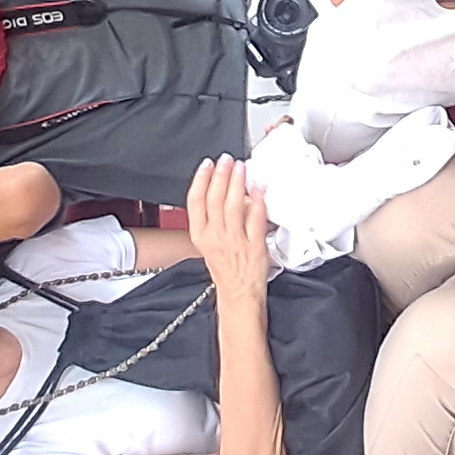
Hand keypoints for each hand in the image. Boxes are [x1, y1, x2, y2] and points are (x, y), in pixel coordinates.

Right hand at [185, 157, 271, 299]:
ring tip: (241, 168)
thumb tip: (226, 192)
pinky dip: (257, 201)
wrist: (238, 294)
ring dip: (237, 183)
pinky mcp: (253, 245)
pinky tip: (259, 190)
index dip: (201, 179)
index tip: (207, 164)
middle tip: (227, 160)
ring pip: (234, 205)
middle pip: (214, 198)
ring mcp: (234, 240)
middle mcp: (215, 236)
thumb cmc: (226, 269)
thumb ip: (214, 219)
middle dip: (221, 175)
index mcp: (200, 235)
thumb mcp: (209, 242)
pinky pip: (255, 218)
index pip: (195, 201)